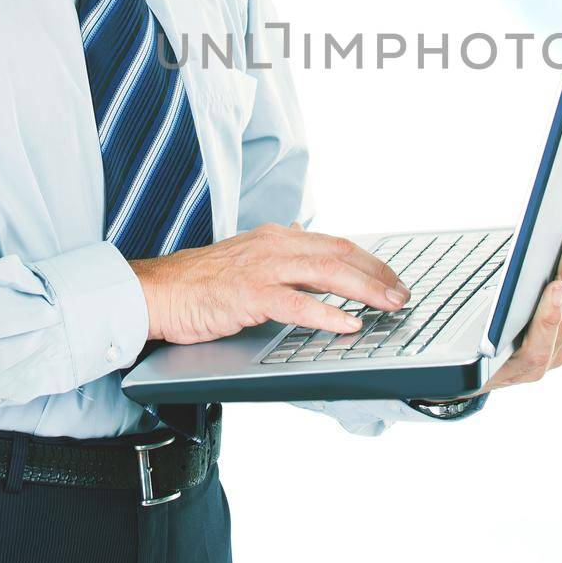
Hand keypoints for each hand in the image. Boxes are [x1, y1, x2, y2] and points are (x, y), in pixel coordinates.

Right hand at [129, 222, 410, 343]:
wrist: (158, 292)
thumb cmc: (201, 284)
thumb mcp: (250, 262)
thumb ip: (283, 260)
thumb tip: (312, 255)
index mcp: (278, 238)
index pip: (337, 244)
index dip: (371, 262)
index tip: (394, 279)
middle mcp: (274, 245)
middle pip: (340, 254)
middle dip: (378, 274)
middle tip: (403, 294)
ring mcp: (262, 268)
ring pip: (326, 273)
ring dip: (364, 289)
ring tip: (388, 305)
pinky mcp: (248, 295)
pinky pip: (295, 304)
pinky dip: (326, 313)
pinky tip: (347, 323)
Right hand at [460, 226, 561, 398]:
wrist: (463, 373)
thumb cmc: (450, 352)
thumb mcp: (444, 342)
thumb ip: (445, 325)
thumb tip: (413, 299)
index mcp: (510, 370)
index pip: (538, 348)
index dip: (550, 318)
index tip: (556, 287)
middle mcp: (538, 362)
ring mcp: (556, 348)